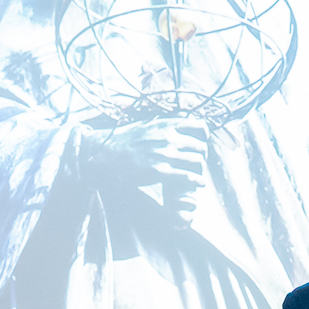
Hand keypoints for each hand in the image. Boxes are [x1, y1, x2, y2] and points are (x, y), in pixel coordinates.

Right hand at [96, 118, 210, 216]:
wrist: (104, 153)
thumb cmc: (124, 140)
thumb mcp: (147, 126)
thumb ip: (165, 127)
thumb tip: (178, 127)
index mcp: (166, 125)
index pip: (199, 126)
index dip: (204, 136)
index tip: (201, 142)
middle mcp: (169, 137)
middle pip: (201, 147)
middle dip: (201, 156)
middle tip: (196, 164)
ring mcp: (165, 154)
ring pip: (197, 162)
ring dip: (199, 170)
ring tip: (197, 175)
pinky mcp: (160, 171)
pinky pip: (188, 176)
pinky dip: (196, 181)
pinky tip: (198, 183)